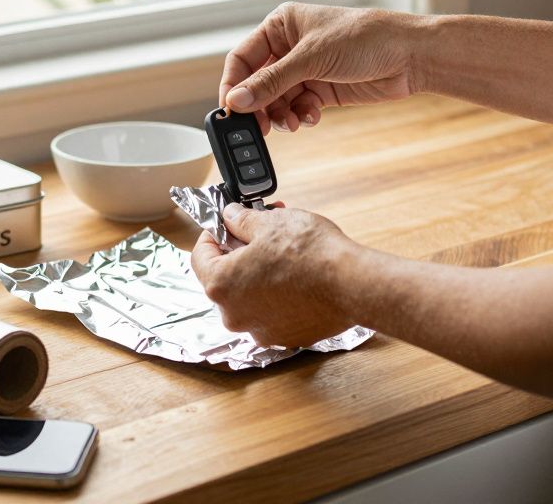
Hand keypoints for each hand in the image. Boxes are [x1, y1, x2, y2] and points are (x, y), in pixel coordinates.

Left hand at [190, 202, 358, 347]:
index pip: (199, 256)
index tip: (224, 225)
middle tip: (260, 233)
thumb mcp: (270, 223)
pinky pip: (272, 312)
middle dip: (240, 253)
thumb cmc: (311, 254)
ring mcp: (259, 330)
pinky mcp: (285, 337)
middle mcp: (234, 315)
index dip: (212, 235)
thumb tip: (231, 216)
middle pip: (225, 279)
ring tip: (284, 252)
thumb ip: (241, 220)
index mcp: (220, 285)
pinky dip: (279, 296)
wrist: (353, 284)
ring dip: (260, 275)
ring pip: (249, 297)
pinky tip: (297, 277)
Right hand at [220, 2, 424, 132]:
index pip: (243, 58)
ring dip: (281, 115)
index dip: (233, 85)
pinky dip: (300, 116)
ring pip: (277, 100)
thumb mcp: (312, 58)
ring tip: (292, 123)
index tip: (231, 111)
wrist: (410, 56)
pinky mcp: (322, 89)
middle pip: (258, 83)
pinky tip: (310, 118)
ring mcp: (306, 69)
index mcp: (281, 25)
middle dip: (259, 106)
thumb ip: (271, 82)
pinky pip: (297, 107)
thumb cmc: (365, 38)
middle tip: (260, 128)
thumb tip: (236, 101)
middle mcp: (290, 47)